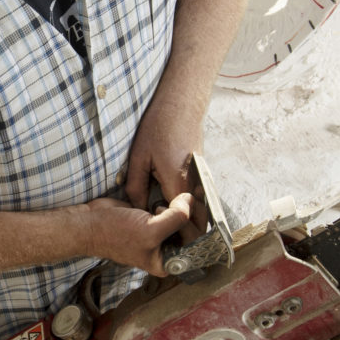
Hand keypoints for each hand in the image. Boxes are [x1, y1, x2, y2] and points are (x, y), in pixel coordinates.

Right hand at [83, 193, 192, 276]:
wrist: (90, 221)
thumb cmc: (115, 233)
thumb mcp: (150, 230)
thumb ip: (175, 219)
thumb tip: (190, 201)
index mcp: (167, 262)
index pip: (195, 249)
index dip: (200, 230)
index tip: (201, 211)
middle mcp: (166, 249)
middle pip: (192, 233)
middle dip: (194, 216)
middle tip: (194, 198)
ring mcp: (160, 234)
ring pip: (183, 221)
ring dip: (187, 208)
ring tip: (186, 197)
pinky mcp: (154, 219)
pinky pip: (172, 211)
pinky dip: (176, 203)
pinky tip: (179, 195)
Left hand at [121, 93, 204, 227]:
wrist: (181, 104)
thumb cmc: (158, 127)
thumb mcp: (139, 157)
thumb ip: (136, 187)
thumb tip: (137, 209)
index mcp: (179, 182)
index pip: (181, 222)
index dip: (169, 232)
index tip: (155, 230)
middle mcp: (197, 184)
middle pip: (196, 222)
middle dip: (182, 233)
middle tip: (161, 235)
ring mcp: (203, 179)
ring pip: (201, 212)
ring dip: (187, 222)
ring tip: (166, 222)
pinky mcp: (203, 174)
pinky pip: (200, 200)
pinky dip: (190, 209)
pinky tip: (172, 207)